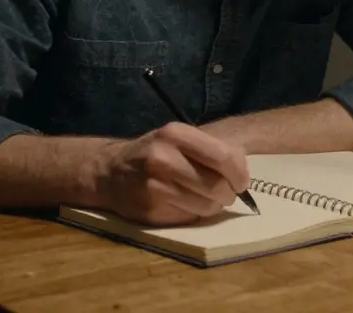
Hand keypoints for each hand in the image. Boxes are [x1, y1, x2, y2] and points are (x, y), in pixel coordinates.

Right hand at [95, 122, 249, 225]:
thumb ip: (210, 149)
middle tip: (225, 192)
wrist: (109, 171)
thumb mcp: (177, 138)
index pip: (223, 157)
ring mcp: (155, 187)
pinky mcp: (151, 211)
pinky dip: (195, 214)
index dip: (240, 173)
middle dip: (229, 193)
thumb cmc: (153, 152)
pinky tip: (184, 203)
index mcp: (174, 134)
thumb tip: (242, 174)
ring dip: (213, 206)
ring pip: (207, 206)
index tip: (241, 181)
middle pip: (218, 185)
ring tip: (204, 197)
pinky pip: (190, 218)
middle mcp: (163, 158)